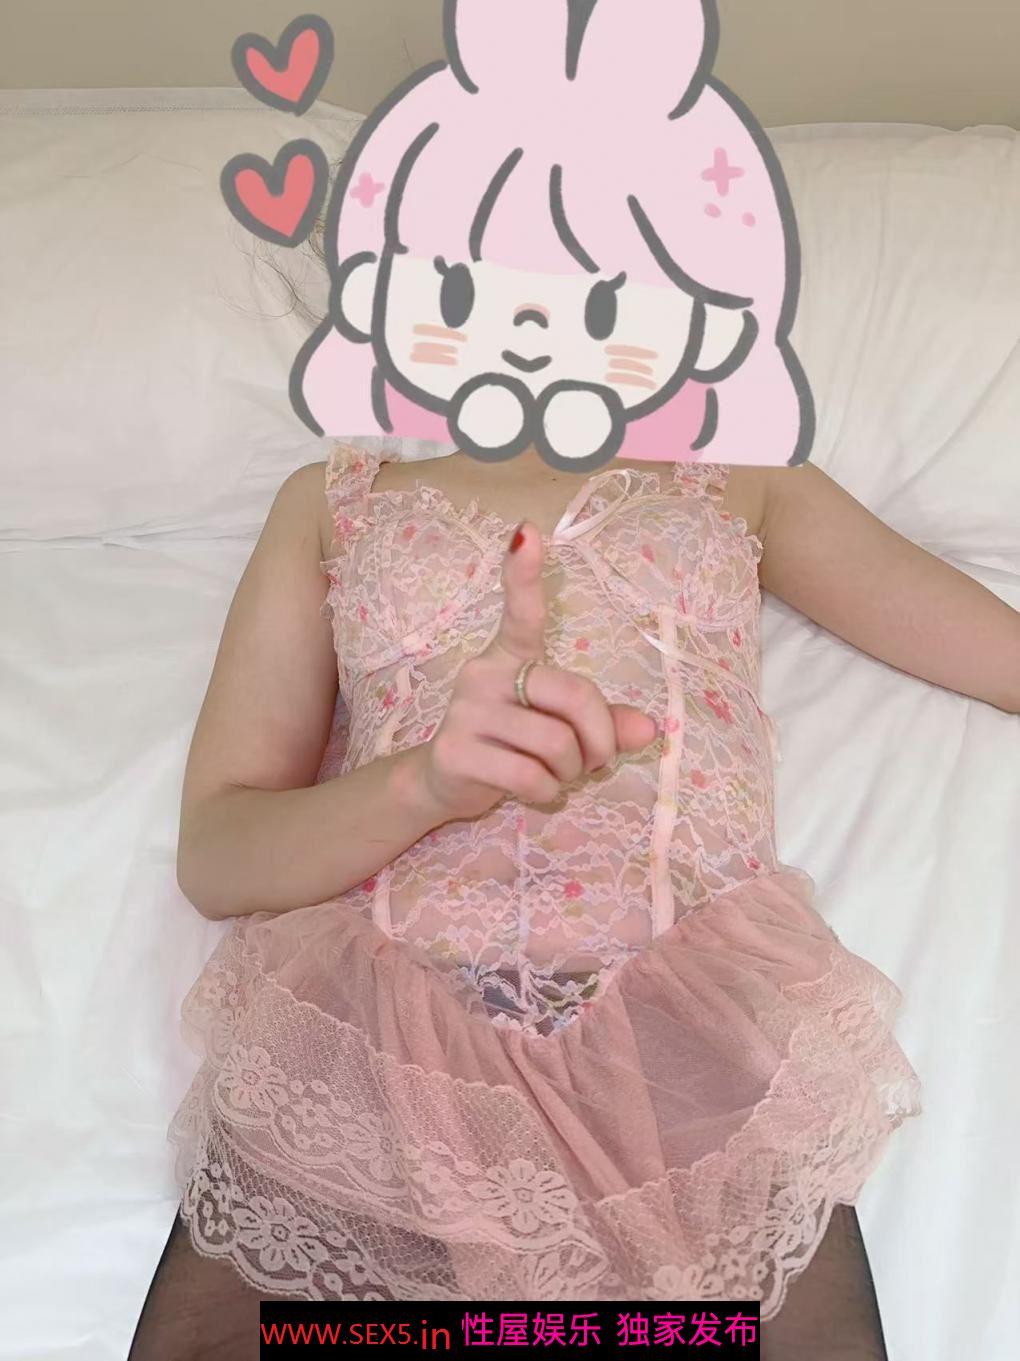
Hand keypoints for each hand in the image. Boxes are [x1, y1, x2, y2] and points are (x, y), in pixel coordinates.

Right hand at [416, 522, 657, 822]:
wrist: (445, 782)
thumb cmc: (512, 746)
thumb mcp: (561, 729)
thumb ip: (604, 723)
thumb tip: (648, 729)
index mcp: (511, 656)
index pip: (521, 611)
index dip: (524, 573)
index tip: (527, 533)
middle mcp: (484, 672)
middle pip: (572, 694)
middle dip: (599, 738)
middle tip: (593, 761)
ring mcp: (466, 711)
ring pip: (555, 744)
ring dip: (570, 772)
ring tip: (555, 776)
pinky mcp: (456, 751)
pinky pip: (529, 775)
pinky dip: (546, 792)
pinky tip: (534, 790)